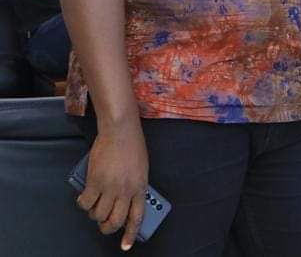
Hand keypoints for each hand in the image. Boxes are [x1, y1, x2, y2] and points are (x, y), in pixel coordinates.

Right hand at [77, 121, 148, 250]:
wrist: (121, 131)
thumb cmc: (132, 147)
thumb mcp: (141, 170)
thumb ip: (134, 186)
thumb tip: (124, 202)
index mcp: (141, 188)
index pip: (137, 217)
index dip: (131, 233)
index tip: (126, 245)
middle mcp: (126, 191)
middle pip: (115, 221)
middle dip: (108, 227)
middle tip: (103, 224)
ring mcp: (110, 187)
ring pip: (98, 214)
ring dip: (94, 214)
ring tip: (94, 206)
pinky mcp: (94, 182)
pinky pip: (85, 202)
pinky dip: (83, 203)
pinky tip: (84, 197)